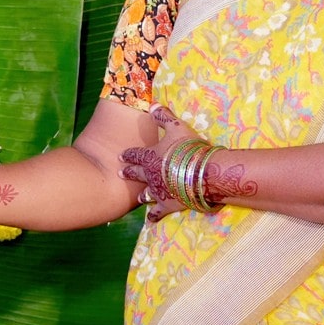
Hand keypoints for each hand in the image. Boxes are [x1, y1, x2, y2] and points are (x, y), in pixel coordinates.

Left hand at [118, 105, 200, 222]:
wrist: (203, 173)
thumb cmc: (190, 148)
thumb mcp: (178, 127)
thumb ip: (163, 116)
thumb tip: (152, 104)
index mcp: (150, 156)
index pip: (135, 155)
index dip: (128, 155)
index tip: (120, 156)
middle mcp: (150, 175)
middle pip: (136, 174)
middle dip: (128, 173)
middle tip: (121, 173)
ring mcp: (157, 191)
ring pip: (145, 194)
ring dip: (142, 195)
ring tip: (138, 197)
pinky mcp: (167, 205)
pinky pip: (157, 213)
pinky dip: (153, 216)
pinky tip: (150, 220)